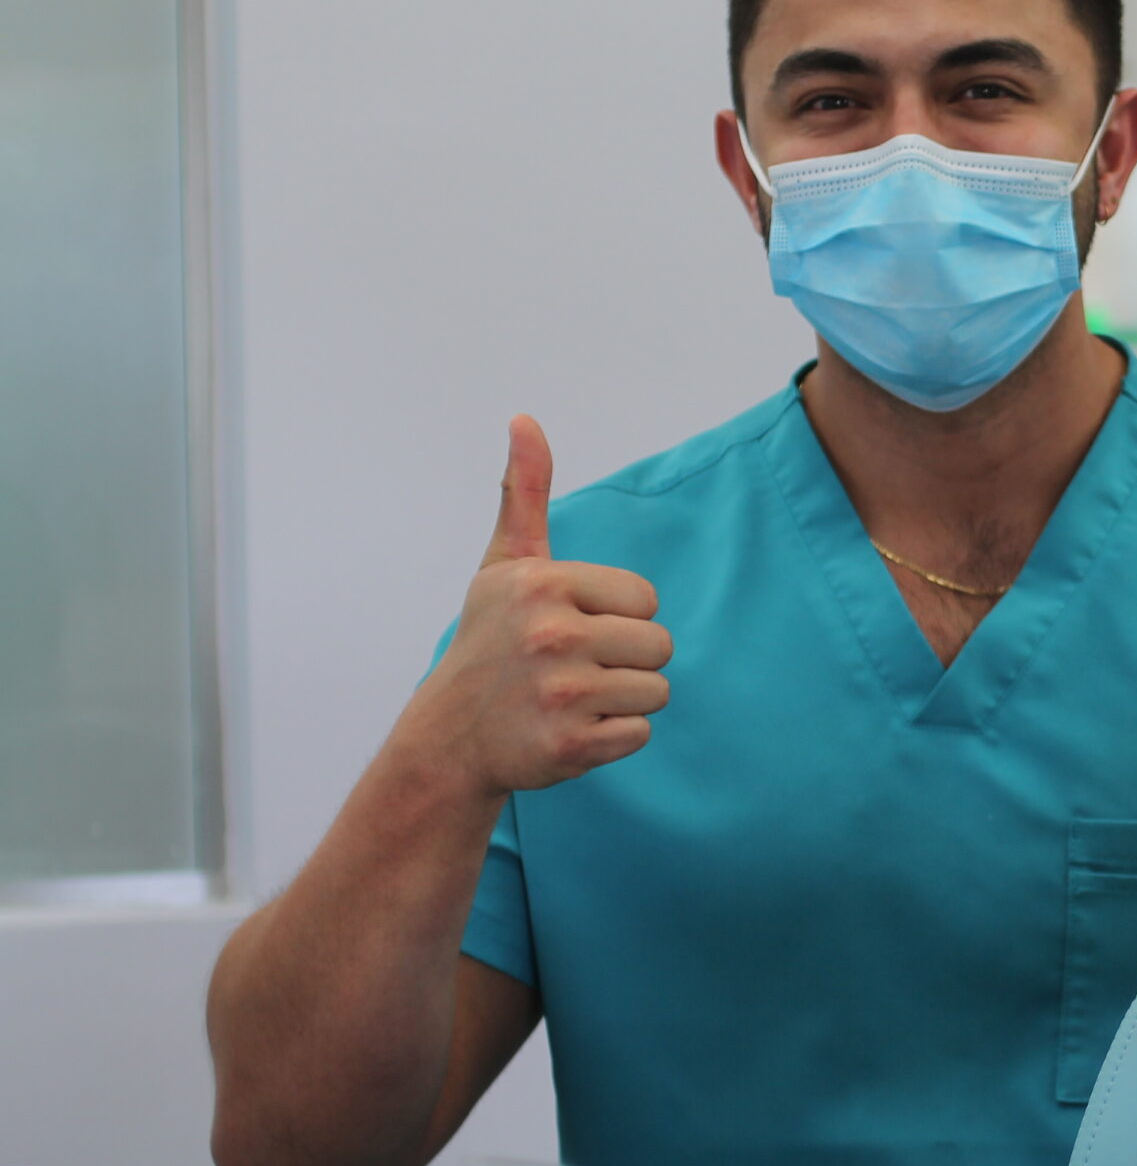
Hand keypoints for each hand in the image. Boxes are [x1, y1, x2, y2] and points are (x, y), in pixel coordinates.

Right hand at [400, 416, 673, 799]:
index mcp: (543, 583)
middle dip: (625, 659)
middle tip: (571, 668)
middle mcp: (551, 635)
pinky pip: (640, 734)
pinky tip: (567, 730)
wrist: (448, 739)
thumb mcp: (504, 565)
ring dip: (621, 700)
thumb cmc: (490, 642)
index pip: (647, 599)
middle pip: (660, 645)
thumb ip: (526, 493)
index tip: (570, 626)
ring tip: (570, 699)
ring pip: (657, 691)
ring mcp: (560, 695)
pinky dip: (612, 738)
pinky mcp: (570, 746)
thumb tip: (524, 419)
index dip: (618, 616)